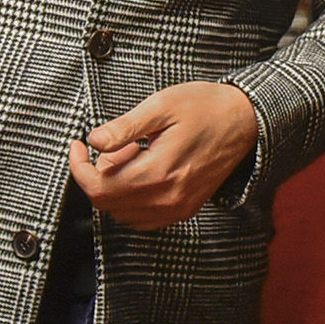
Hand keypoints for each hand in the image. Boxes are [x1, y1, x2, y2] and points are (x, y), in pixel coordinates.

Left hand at [66, 81, 260, 231]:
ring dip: (116, 186)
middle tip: (116, 144)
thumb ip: (124, 127)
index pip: (99, 188)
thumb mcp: (161, 106)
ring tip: (134, 153)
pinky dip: (131, 198)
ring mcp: (177, 208)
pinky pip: (143, 217)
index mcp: (159, 172)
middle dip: (99, 173)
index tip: (78, 146)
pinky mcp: (184, 209)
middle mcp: (167, 198)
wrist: (246, 121)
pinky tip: (144, 170)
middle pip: (107, 203)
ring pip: (123, 212)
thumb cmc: (205, 108)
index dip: (79, 168)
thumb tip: (94, 141)